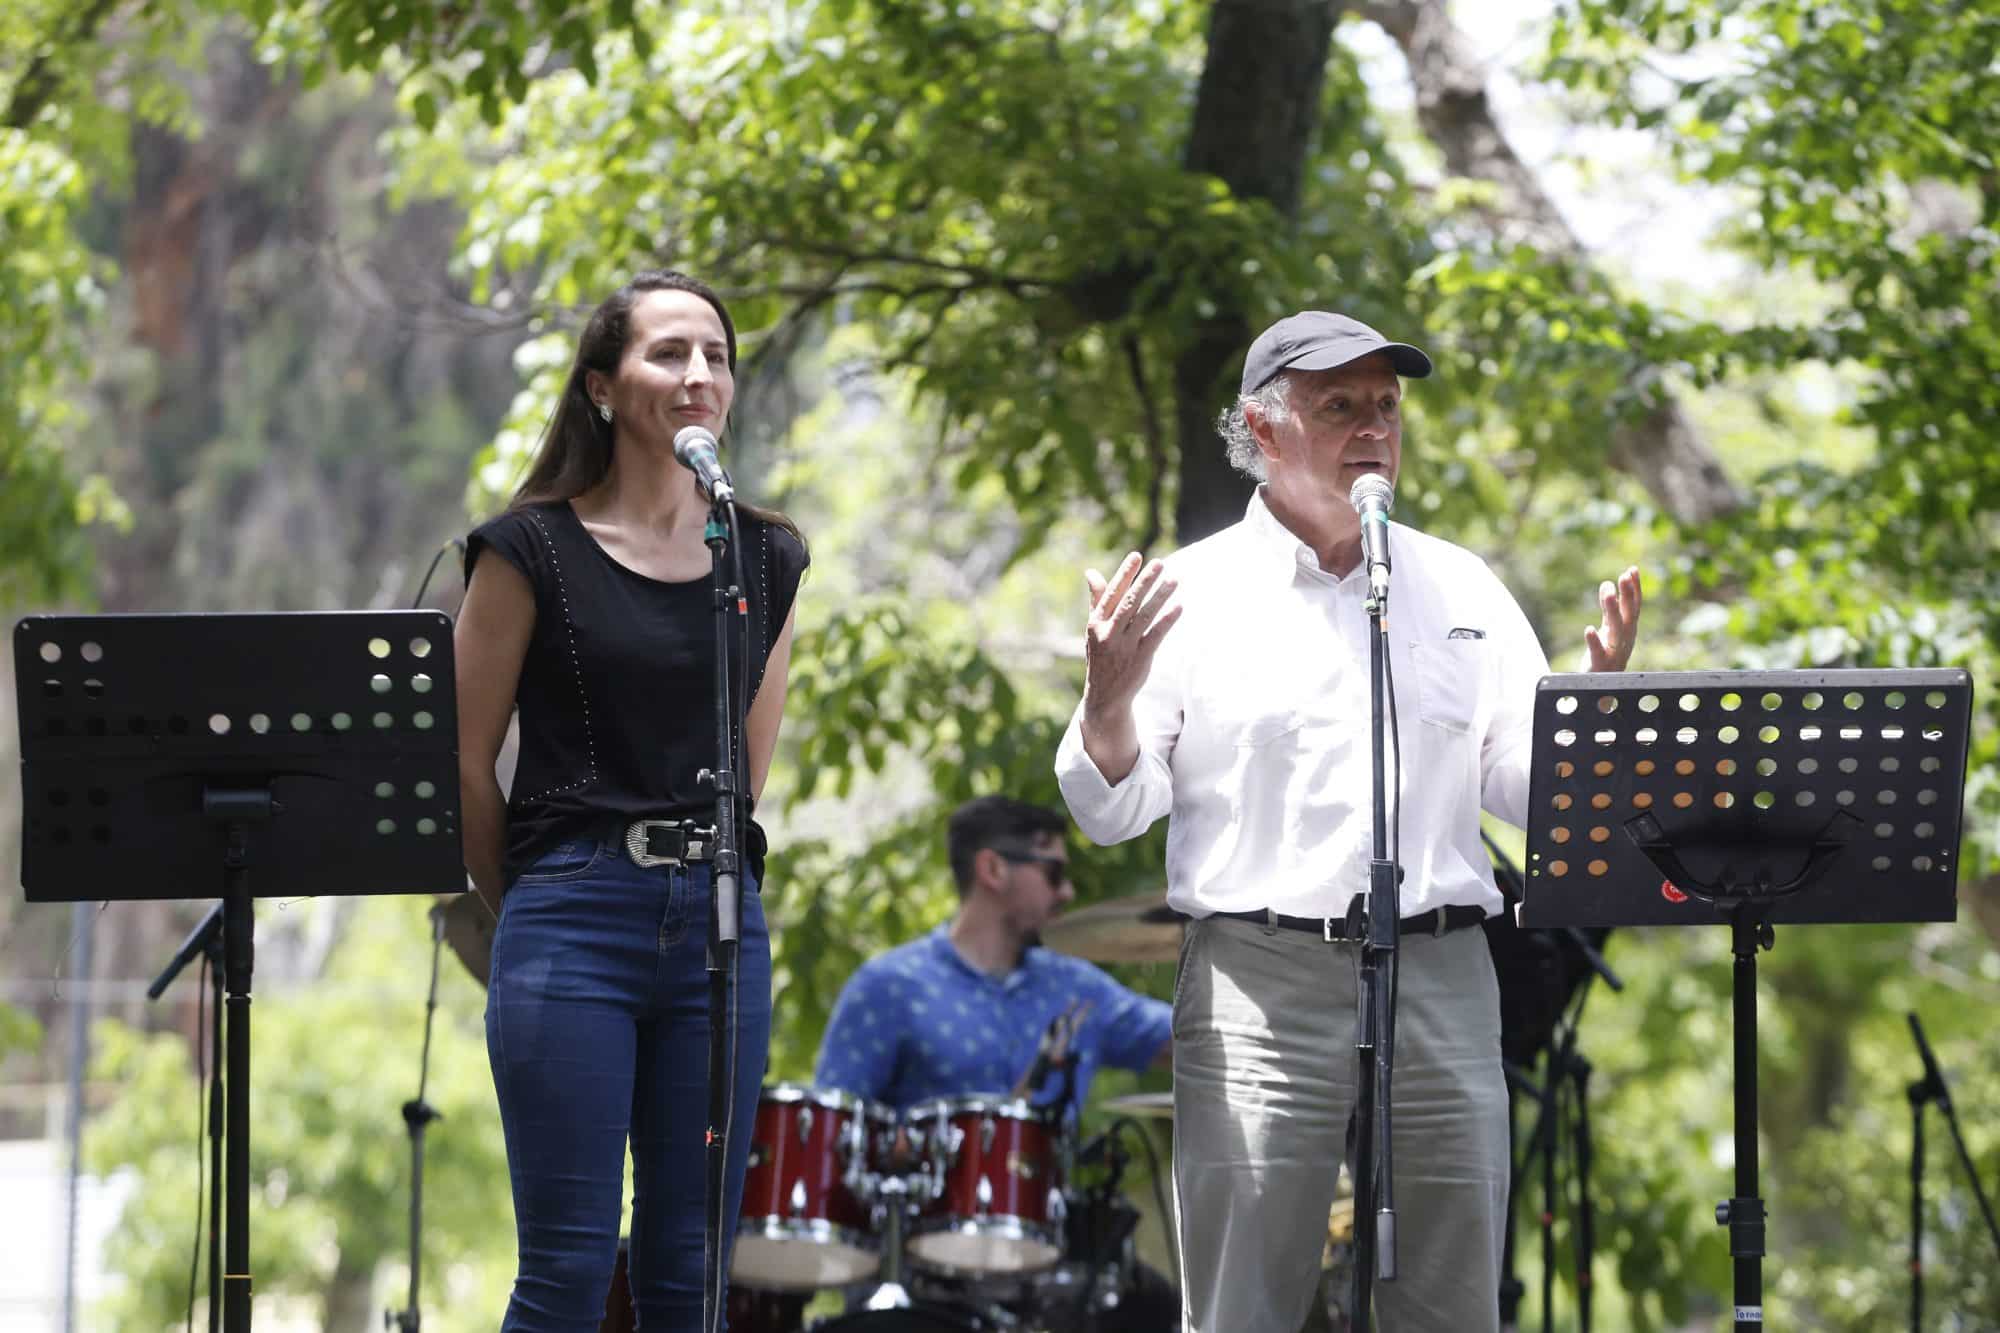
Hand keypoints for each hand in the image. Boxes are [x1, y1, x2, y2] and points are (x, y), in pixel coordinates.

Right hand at [1081, 552, 1180, 724]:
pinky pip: (1156, 636)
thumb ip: (1097, 600)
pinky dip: (1167, 620)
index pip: (1111, 594)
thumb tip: (1091, 572)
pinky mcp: (1140, 659)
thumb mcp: (1095, 629)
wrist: (1105, 696)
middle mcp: (1108, 634)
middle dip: (1145, 582)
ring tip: (1175, 580)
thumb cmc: (1101, 656)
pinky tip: (1179, 607)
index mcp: (1095, 623)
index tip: (1137, 556)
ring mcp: (1124, 647)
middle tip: (1161, 564)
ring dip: (1161, 597)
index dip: (1125, 574)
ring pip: (1144, 616)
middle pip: (1129, 602)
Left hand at [1579, 566, 1642, 671]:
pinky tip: (1589, 629)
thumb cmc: (1608, 655)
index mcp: (1628, 630)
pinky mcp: (1600, 664)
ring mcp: (1614, 652)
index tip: (1632, 569)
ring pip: (1616, 629)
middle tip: (1624, 576)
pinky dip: (1595, 641)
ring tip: (1607, 592)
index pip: (1634, 606)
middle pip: (1629, 614)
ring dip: (1612, 610)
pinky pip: (1598, 651)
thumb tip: (1608, 585)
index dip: (1634, 588)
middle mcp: (1625, 639)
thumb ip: (1609, 609)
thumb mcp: (1610, 629)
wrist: (1605, 689)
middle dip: (1628, 595)